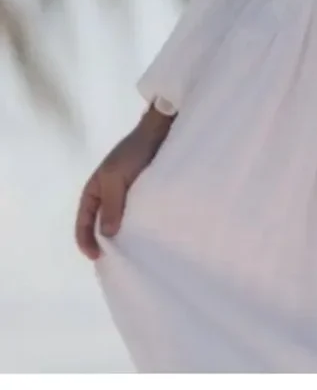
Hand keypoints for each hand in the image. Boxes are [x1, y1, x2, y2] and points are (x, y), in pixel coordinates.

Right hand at [75, 108, 171, 260]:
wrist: (159, 130)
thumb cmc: (134, 152)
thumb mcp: (117, 178)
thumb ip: (112, 205)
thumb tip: (107, 234)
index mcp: (93, 190)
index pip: (84, 221)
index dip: (86, 240)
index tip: (97, 257)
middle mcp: (107, 193)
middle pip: (100, 223)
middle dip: (104, 240)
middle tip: (116, 259)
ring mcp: (125, 191)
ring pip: (118, 218)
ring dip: (122, 232)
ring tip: (132, 250)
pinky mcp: (141, 189)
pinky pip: (135, 210)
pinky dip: (136, 223)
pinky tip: (145, 232)